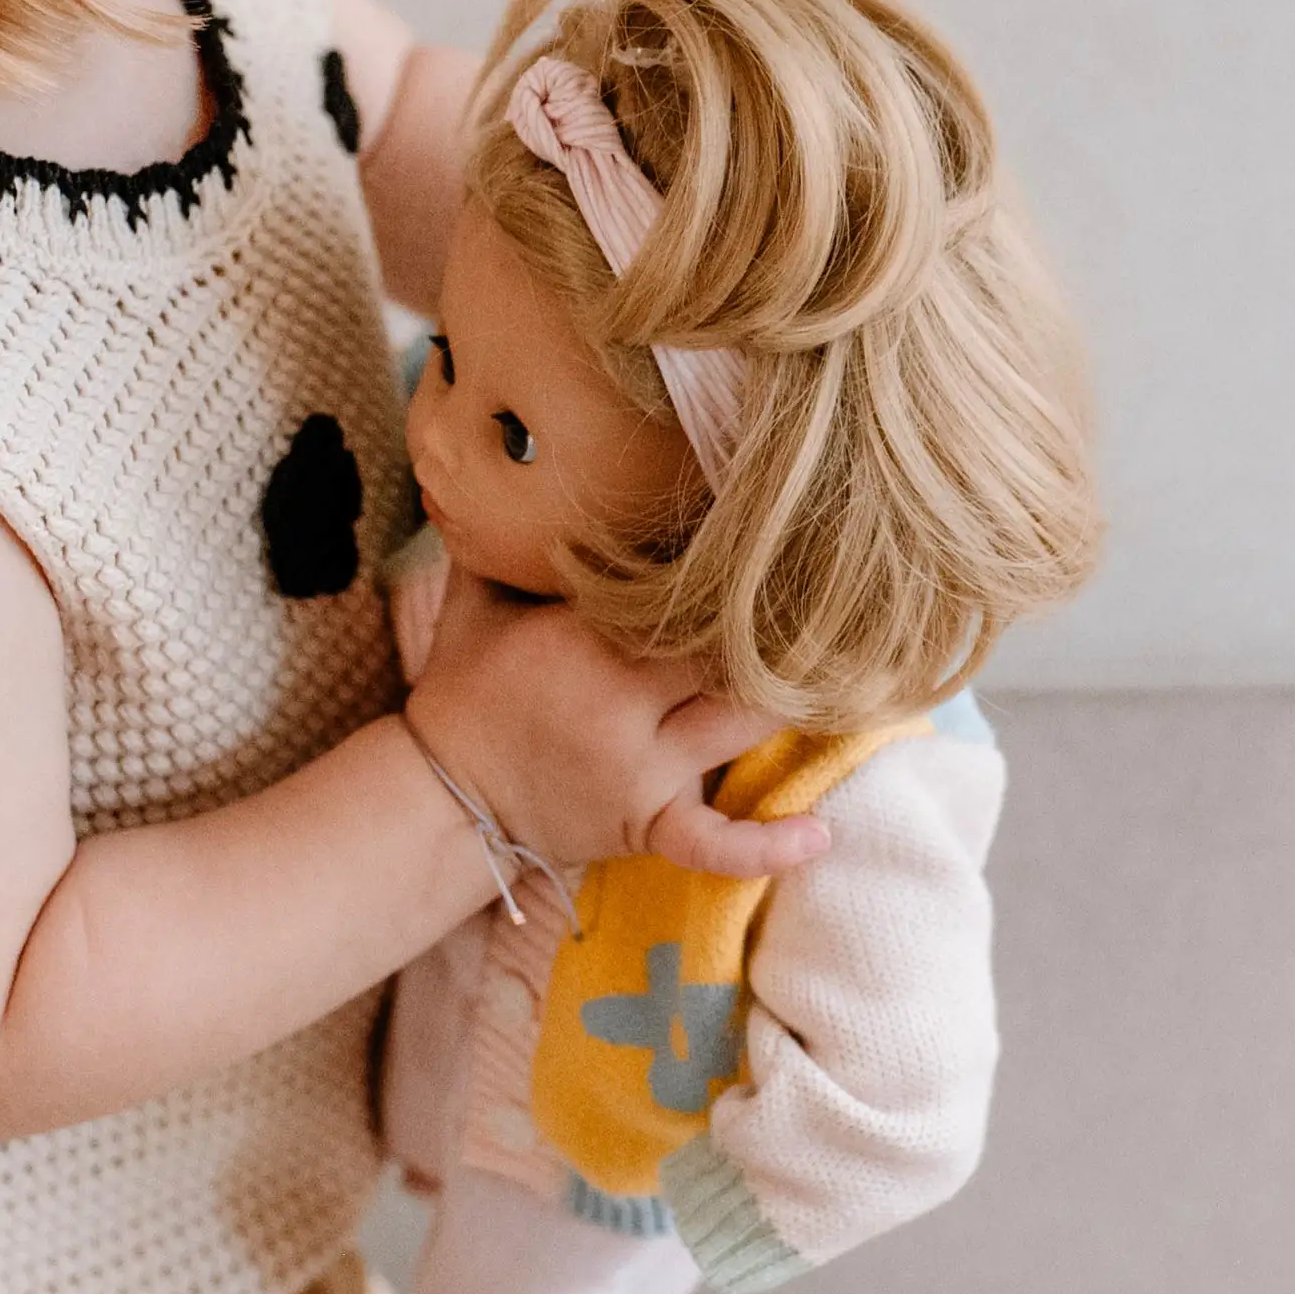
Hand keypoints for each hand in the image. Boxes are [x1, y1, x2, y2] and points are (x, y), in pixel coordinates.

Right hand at [402, 566, 830, 878]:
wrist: (441, 795)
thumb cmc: (468, 685)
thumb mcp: (476, 596)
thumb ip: (502, 530)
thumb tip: (526, 448)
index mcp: (581, 637)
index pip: (681, 590)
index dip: (739, 565)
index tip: (787, 535)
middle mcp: (617, 702)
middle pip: (728, 653)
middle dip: (782, 628)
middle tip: (843, 594)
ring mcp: (637, 770)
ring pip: (740, 726)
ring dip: (795, 701)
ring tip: (853, 672)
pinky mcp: (644, 824)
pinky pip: (712, 844)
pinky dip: (767, 845)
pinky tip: (819, 831)